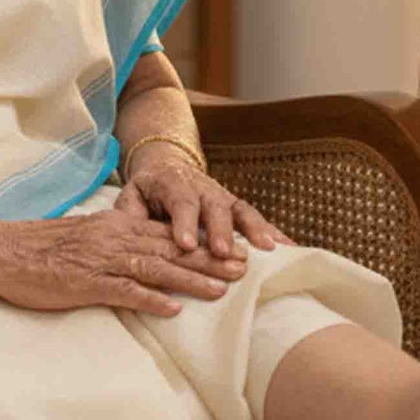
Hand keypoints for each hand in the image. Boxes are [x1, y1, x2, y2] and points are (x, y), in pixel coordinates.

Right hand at [0, 199, 249, 317]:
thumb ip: (114, 245)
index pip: (168, 234)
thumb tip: (142, 257)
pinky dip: (151, 299)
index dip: (203, 242)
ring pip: (156, 268)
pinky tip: (174, 309)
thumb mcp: (84, 239)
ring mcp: (101, 260)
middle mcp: (115, 238)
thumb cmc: (40, 249)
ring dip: (192, 278)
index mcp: (116, 227)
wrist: (2, 251)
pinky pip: (124, 291)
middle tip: (244, 267)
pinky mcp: (85, 283)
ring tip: (222, 288)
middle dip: (210, 257)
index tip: (233, 250)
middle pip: (172, 248)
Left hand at [117, 149, 292, 259]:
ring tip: (267, 250)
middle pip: (214, 205)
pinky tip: (289, 249)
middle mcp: (202, 187)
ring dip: (254, 229)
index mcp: (172, 182)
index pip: (179, 200)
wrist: (167, 167)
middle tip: (223, 252)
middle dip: (220, 229)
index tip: (185, 244)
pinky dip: (273, 231)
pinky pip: (256, 217)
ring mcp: (222, 196)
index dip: (183, 221)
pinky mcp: (235, 207)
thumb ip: (130, 216)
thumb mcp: (130, 198)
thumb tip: (130, 237)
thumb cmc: (147, 192)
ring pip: (240, 209)